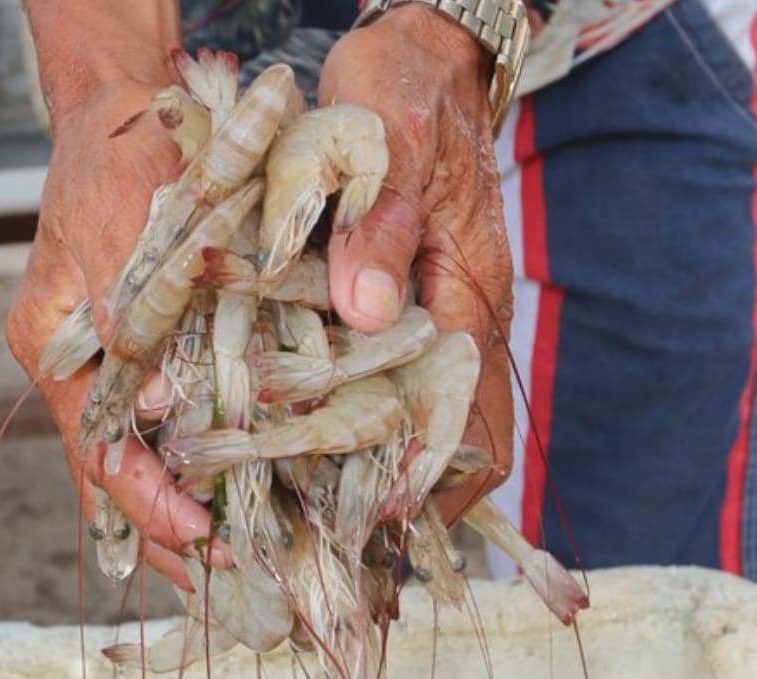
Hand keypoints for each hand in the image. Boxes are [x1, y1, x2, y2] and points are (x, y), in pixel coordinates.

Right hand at [5, 76, 224, 591]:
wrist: (129, 110)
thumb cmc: (117, 158)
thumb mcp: (115, 221)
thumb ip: (123, 309)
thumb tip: (146, 406)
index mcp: (59, 351)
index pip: (98, 455)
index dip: (148, 506)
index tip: (203, 538)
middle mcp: (88, 371)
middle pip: (123, 479)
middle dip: (175, 536)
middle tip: (234, 585)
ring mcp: (124, 365)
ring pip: (154, 463)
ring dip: (196, 513)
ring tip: (247, 567)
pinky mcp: (165, 350)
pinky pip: (185, 425)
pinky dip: (216, 464)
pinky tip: (254, 496)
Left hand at [318, 6, 515, 519]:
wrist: (418, 59)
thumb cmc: (409, 94)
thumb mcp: (395, 144)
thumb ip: (386, 225)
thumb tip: (370, 312)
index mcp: (470, 295)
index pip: (476, 426)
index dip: (433, 485)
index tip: (374, 523)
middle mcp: (451, 320)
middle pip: (435, 444)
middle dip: (385, 498)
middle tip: (318, 540)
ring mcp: (419, 313)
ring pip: (398, 418)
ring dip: (356, 467)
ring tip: (290, 509)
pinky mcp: (383, 299)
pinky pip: (367, 376)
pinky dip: (333, 414)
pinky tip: (280, 433)